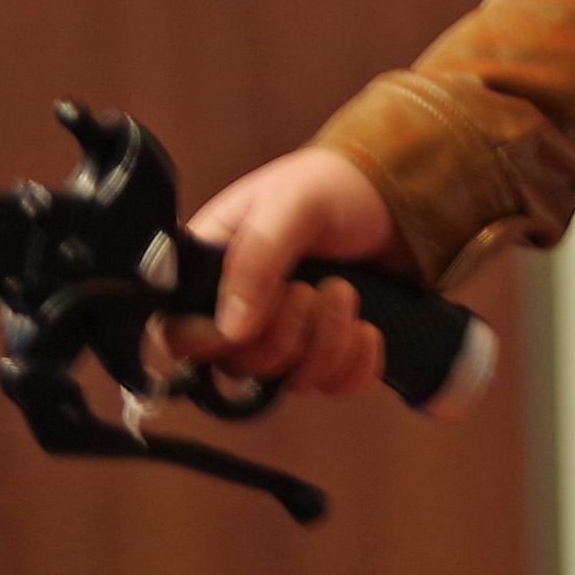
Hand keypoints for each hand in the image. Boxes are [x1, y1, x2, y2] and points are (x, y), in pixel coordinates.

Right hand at [151, 147, 413, 410]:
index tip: (247, 322)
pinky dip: (356, 364)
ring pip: (292, 381)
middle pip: (241, 365)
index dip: (210, 341)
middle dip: (287, 334)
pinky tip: (368, 328)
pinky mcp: (328, 352)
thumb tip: (231, 329)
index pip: (181, 334)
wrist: (393, 195)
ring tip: (346, 291)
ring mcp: (286, 336)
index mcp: (210, 270)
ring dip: (327, 344)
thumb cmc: (329, 187)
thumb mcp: (291, 205)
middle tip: (313, 289)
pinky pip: (335, 386)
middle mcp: (241, 310)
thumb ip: (256, 260)